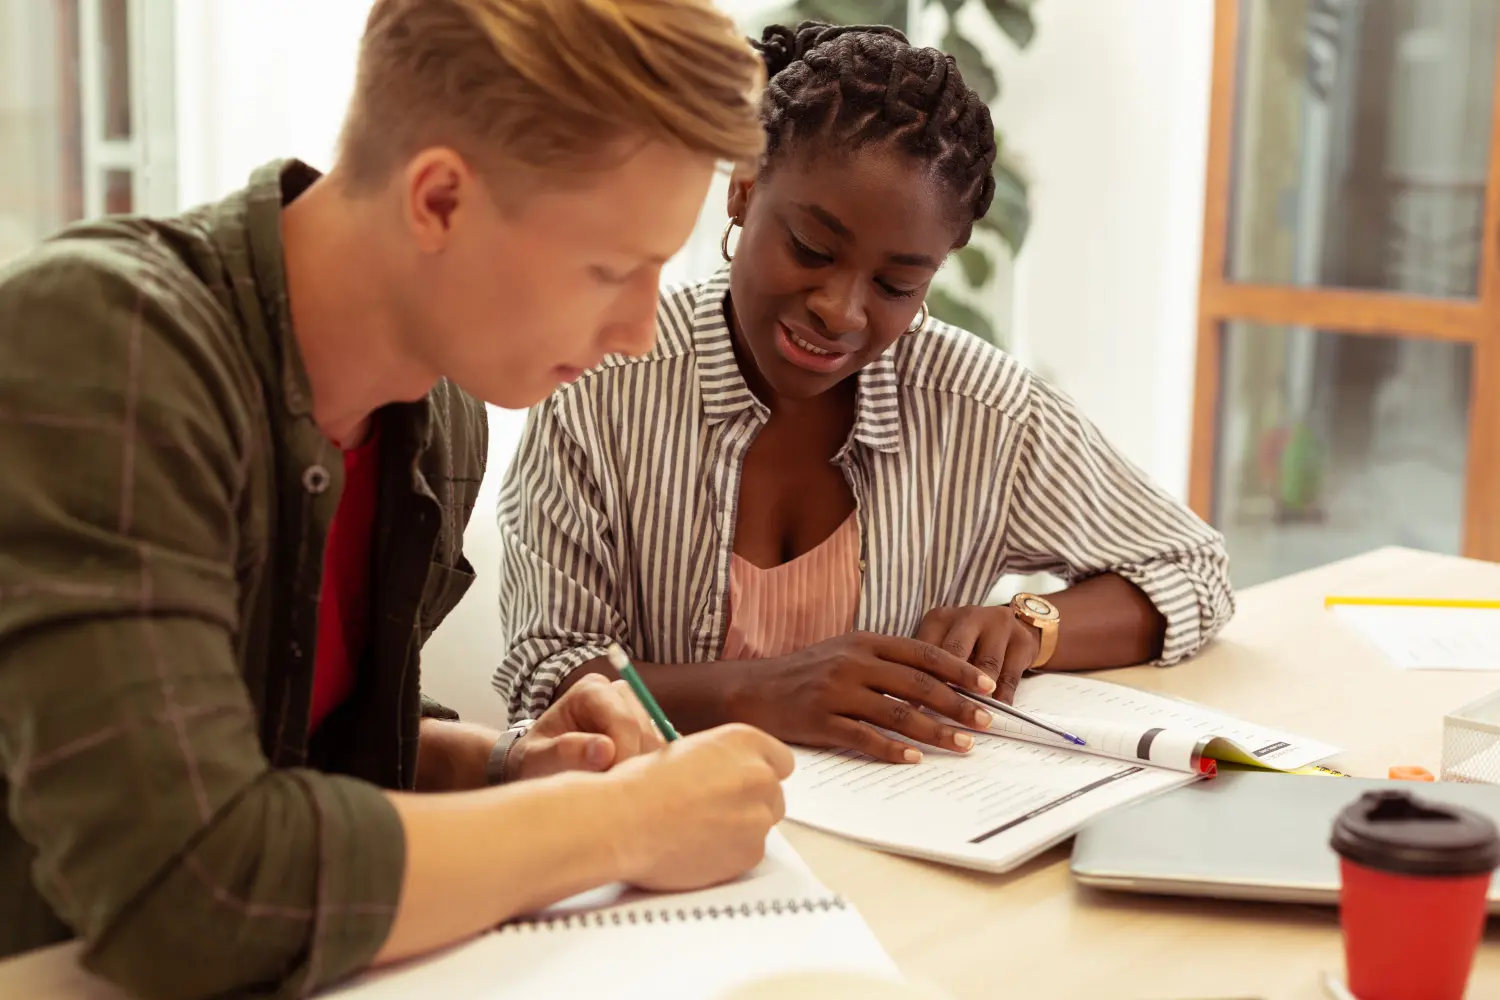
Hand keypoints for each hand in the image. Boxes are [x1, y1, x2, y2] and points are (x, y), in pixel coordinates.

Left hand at [507, 673, 664, 780]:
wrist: (541, 767)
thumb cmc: (536, 762)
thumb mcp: (538, 759)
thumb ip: (567, 753)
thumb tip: (605, 750)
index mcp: (591, 690)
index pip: (624, 722)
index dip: (624, 757)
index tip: (611, 789)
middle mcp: (619, 693)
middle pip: (646, 734)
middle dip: (632, 768)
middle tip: (611, 797)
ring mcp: (638, 711)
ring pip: (659, 746)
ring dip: (642, 773)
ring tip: (613, 794)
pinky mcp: (649, 732)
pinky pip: (663, 755)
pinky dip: (649, 775)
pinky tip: (627, 788)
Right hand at [612, 723, 793, 892]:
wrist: (624, 822)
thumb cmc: (641, 784)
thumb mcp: (685, 750)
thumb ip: (720, 761)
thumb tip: (726, 775)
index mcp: (744, 741)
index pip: (780, 761)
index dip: (758, 774)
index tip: (743, 784)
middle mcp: (759, 776)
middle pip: (773, 795)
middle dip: (750, 803)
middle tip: (714, 811)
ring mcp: (759, 816)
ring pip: (761, 826)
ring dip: (739, 829)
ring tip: (697, 830)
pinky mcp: (751, 852)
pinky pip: (748, 854)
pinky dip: (728, 855)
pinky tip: (696, 848)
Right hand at [725, 632, 998, 763]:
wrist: (750, 690)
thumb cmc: (802, 674)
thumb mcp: (842, 653)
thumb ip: (882, 662)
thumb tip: (932, 683)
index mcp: (863, 642)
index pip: (923, 653)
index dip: (959, 670)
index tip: (987, 686)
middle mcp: (853, 663)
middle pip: (918, 685)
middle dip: (958, 705)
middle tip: (986, 722)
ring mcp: (836, 692)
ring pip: (898, 714)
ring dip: (935, 732)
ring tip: (962, 746)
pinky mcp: (820, 720)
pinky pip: (864, 738)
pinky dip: (892, 750)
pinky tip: (914, 760)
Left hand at [915, 604, 1040, 703]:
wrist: (1014, 628)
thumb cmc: (970, 645)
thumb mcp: (945, 648)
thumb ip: (930, 670)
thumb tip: (913, 706)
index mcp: (940, 619)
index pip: (925, 649)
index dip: (920, 679)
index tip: (914, 707)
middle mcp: (967, 616)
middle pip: (955, 653)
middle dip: (948, 686)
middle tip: (941, 713)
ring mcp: (997, 624)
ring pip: (985, 665)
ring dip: (978, 694)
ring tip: (970, 717)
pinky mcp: (1021, 640)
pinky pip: (1009, 675)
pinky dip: (1002, 698)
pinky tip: (995, 713)